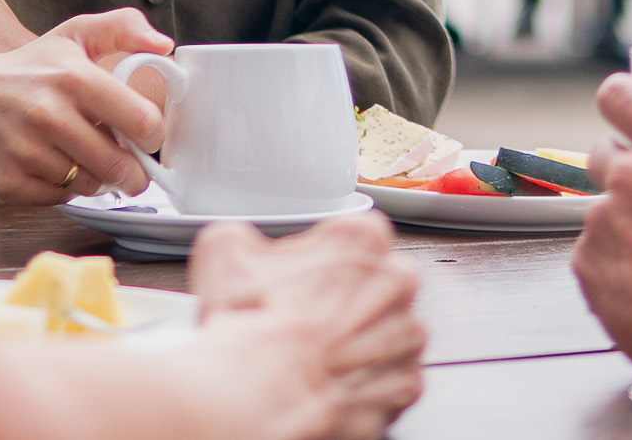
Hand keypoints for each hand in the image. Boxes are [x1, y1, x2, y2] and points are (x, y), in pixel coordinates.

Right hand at [0, 10, 171, 201]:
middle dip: (133, 172)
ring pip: (90, 185)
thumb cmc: (24, 68)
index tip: (148, 137)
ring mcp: (26, 151)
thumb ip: (122, 29)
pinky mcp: (7, 182)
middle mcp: (49, 114)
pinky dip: (64, 189)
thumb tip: (164, 45)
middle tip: (131, 168)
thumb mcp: (72, 36)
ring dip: (95, 178)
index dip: (153, 136)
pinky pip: (59, 199)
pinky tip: (54, 166)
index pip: (142, 121)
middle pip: (119, 166)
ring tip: (84, 157)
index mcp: (74, 77)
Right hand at [192, 214, 425, 439]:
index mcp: (362, 239)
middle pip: (382, 283)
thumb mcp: (225, 252)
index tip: (306, 279)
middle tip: (312, 321)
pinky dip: (372, 385)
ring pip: (394, 331)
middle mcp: (398, 281)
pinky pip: (396, 379)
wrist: (255, 395)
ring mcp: (406, 335)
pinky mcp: (405, 383)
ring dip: (367, 343)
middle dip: (353, 301)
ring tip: (323, 356)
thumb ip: (245, 237)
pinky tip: (336, 383)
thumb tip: (240, 242)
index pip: (355, 236)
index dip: (325, 260)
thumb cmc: (249, 326)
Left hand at [571, 74, 631, 359]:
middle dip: (626, 168)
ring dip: (625, 222)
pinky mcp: (587, 268)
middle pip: (604, 152)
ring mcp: (602, 222)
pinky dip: (613, 264)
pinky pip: (592, 254)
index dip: (625, 104)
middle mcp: (629, 176)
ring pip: (601, 208)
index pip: (619, 94)